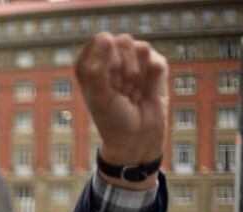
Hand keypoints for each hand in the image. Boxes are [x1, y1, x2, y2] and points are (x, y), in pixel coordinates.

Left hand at [76, 33, 167, 189]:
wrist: (136, 138)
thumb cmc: (112, 120)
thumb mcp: (99, 96)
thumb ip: (98, 68)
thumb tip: (107, 37)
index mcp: (92, 65)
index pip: (98, 42)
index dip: (104, 61)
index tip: (105, 81)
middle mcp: (113, 60)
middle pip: (120, 41)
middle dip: (121, 67)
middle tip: (119, 89)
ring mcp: (135, 62)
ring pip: (138, 47)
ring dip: (135, 73)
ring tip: (130, 92)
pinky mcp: (155, 67)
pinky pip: (154, 58)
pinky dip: (150, 77)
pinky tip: (143, 92)